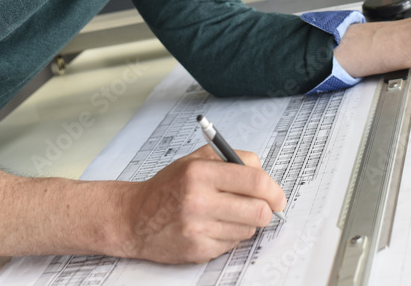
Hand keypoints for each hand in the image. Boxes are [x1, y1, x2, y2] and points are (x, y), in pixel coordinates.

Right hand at [121, 144, 285, 263]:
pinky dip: (230, 235)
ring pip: (249, 229)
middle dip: (267, 209)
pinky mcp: (197, 250)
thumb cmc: (167, 188)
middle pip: (258, 210)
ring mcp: (198, 228)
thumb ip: (232, 160)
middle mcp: (198, 200)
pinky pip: (233, 244)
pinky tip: (214, 226)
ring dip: (246, 222)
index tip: (277, 195)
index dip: (274, 189)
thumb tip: (264, 174)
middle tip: (263, 207)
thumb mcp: (195, 160)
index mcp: (200, 172)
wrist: (133, 218)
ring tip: (228, 213)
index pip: (255, 181)